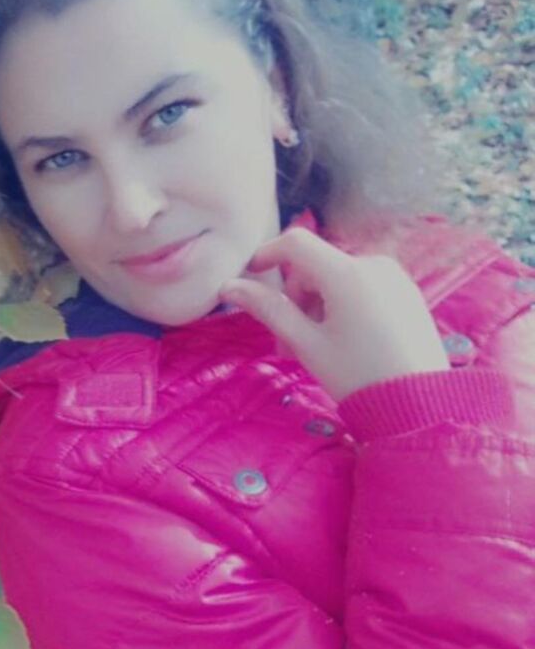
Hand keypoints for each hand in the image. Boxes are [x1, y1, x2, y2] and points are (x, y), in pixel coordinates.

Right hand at [219, 228, 449, 401]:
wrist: (420, 404)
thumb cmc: (357, 376)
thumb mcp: (307, 345)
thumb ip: (269, 309)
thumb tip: (230, 287)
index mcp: (346, 273)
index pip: (296, 243)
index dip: (267, 255)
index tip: (251, 277)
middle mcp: (372, 264)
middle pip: (317, 267)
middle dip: (295, 299)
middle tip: (287, 344)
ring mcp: (394, 277)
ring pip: (338, 279)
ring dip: (318, 306)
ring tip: (317, 349)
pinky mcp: (406, 292)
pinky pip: (363, 287)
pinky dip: (343, 306)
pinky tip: (345, 342)